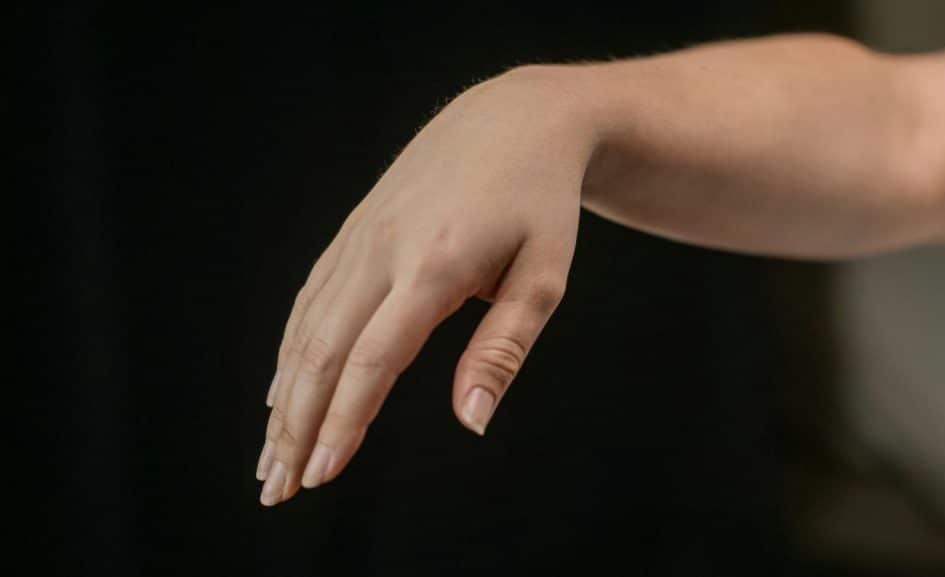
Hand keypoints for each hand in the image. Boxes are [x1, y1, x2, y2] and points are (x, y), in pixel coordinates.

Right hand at [256, 66, 598, 505]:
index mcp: (433, 264)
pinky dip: (290, 349)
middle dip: (295, 426)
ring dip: (284, 396)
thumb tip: (471, 423)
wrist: (514, 118)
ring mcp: (361, 236)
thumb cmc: (541, 202)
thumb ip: (502, 348)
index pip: (372, 360)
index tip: (321, 476)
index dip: (343, 423)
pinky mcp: (355, 229)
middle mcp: (382, 249)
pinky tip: (282, 387)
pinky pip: (311, 297)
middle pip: (321, 351)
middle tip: (275, 487)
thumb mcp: (544, 275)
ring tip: (269, 454)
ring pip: (305, 327)